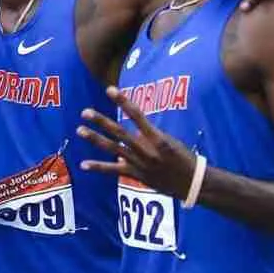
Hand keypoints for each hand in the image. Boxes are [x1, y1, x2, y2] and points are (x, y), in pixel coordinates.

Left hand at [75, 86, 196, 198]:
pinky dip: (98, 167)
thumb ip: (148, 136)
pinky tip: (83, 164)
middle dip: (101, 122)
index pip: (138, 115)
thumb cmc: (184, 158)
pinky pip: (114, 171)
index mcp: (157, 138)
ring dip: (95, 139)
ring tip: (80, 130)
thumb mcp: (170, 141)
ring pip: (113, 149)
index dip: (124, 102)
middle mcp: (146, 150)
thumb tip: (131, 133)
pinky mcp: (136, 176)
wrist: (194, 183)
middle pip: (120, 133)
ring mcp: (140, 164)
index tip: (110, 89)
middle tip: (85, 112)